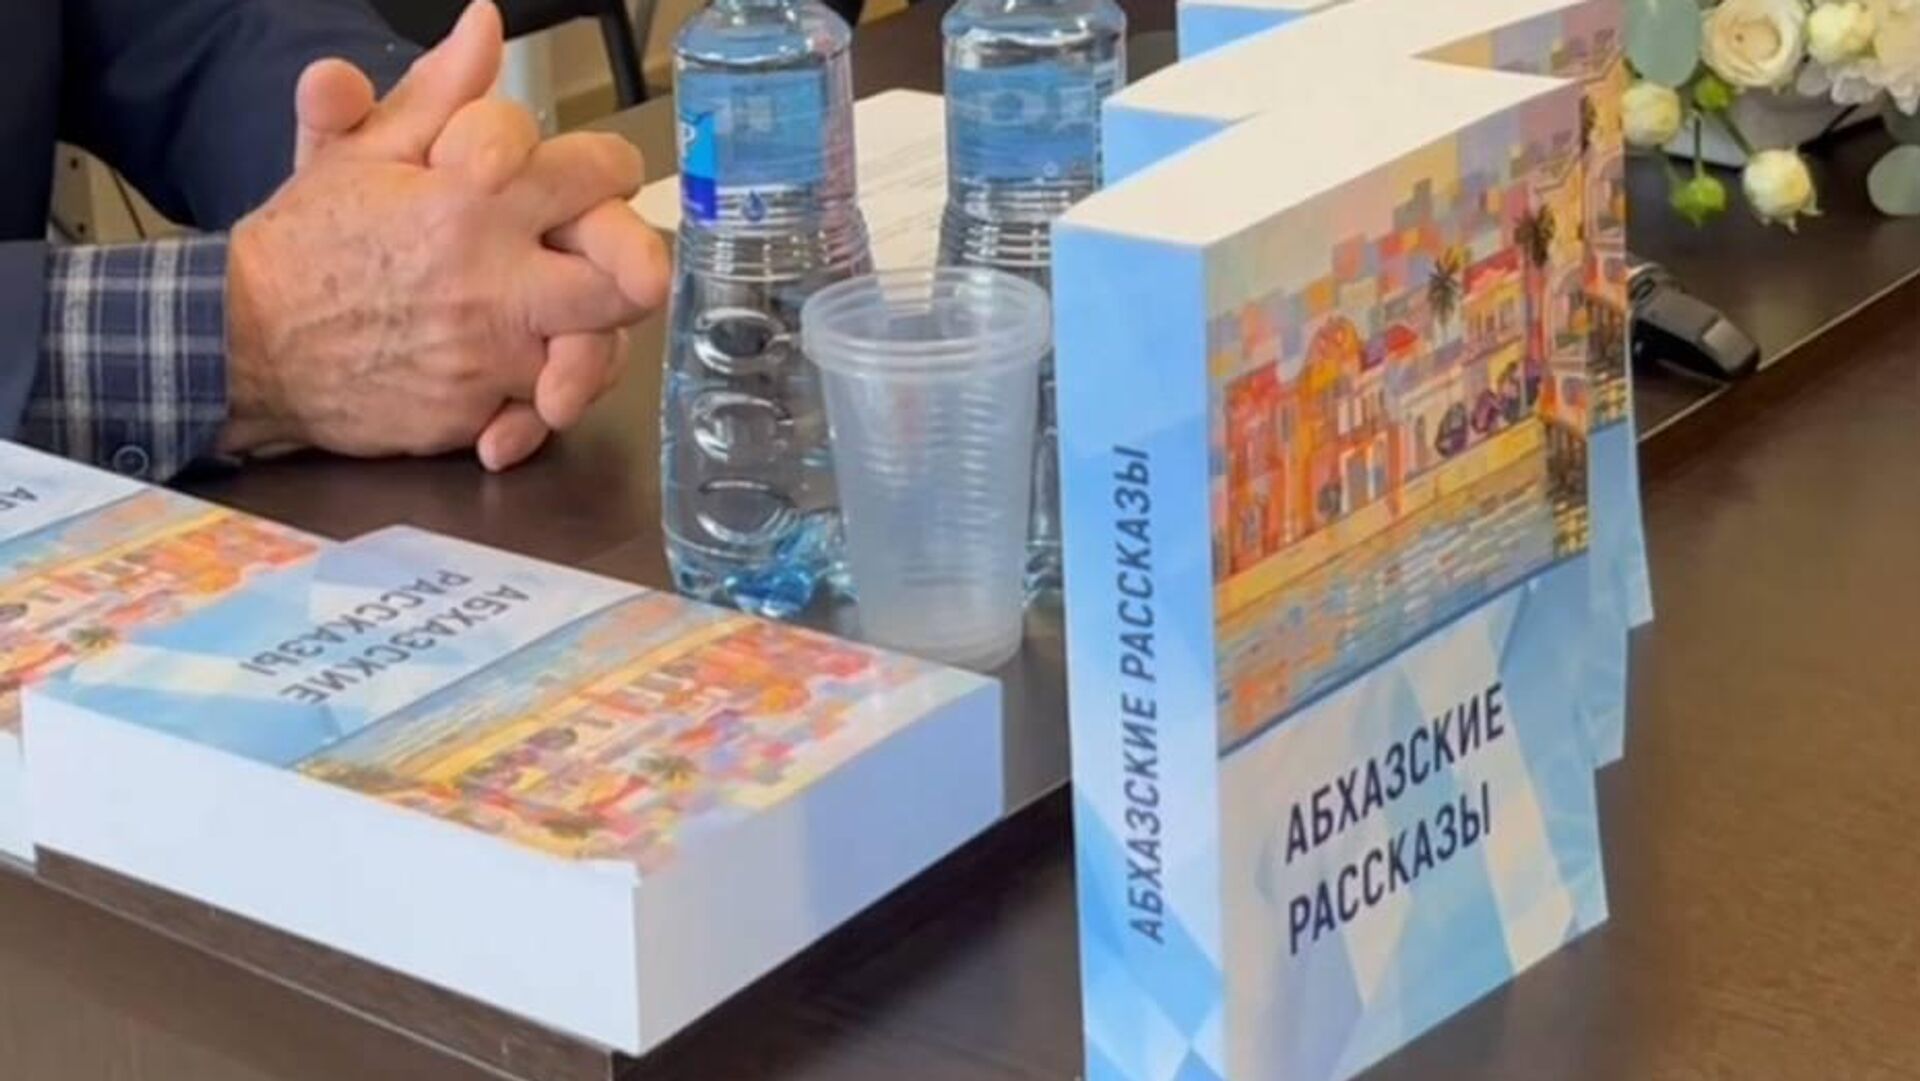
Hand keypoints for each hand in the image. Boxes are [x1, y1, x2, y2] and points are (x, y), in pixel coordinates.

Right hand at [229, 0, 667, 468]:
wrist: (244, 343)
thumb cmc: (308, 244)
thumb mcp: (364, 150)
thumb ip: (439, 91)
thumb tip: (486, 24)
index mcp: (474, 198)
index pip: (599, 171)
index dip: (611, 171)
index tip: (598, 179)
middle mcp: (495, 276)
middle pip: (630, 274)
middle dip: (636, 262)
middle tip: (619, 263)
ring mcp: (491, 351)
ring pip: (601, 351)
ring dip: (594, 337)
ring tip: (563, 324)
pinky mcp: (477, 413)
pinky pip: (546, 415)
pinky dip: (542, 405)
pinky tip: (524, 388)